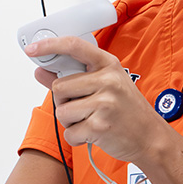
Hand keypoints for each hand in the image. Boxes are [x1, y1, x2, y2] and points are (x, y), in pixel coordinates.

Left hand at [24, 35, 170, 164]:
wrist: (150, 138)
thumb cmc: (126, 110)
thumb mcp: (105, 85)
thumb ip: (72, 77)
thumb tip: (40, 71)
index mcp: (108, 65)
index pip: (74, 46)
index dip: (49, 45)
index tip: (32, 49)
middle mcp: (108, 81)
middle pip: (59, 87)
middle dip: (64, 100)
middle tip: (84, 107)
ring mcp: (105, 103)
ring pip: (61, 111)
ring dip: (70, 121)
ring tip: (91, 119)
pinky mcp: (99, 127)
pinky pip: (69, 132)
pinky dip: (76, 137)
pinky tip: (93, 133)